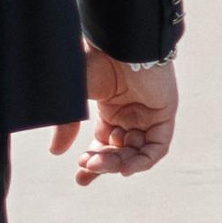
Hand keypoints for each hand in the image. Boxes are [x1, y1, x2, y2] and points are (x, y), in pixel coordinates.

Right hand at [51, 45, 177, 184]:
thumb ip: (67, 126)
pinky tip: (125, 167)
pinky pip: (157, 146)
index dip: (94, 163)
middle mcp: (130, 114)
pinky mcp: (164, 113)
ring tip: (98, 164)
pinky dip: (143, 160)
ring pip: (137, 152)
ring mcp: (148, 114)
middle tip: (87, 169)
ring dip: (119, 163)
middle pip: (120, 152)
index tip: (81, 179)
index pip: (104, 145)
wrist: (117, 44)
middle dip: (104, 165)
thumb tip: (57, 152)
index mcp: (110, 109)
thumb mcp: (74, 99)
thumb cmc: (92, 63)